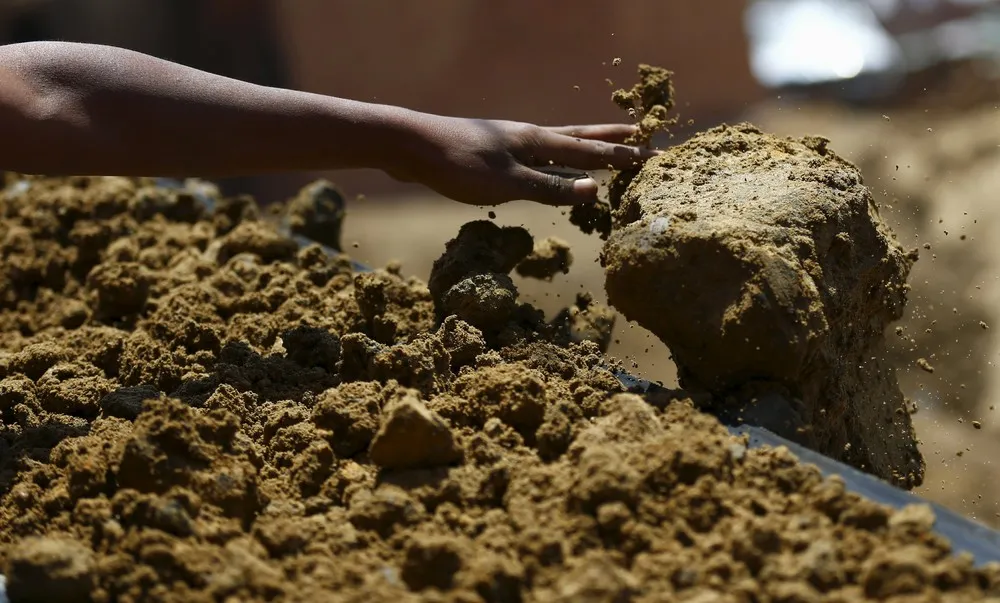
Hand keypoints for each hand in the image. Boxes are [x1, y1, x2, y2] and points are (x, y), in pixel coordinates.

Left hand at [387, 115, 658, 205]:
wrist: (410, 146)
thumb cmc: (458, 165)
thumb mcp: (508, 183)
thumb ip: (550, 188)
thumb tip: (596, 189)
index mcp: (539, 143)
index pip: (592, 151)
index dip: (624, 157)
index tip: (655, 156)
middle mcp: (530, 138)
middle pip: (580, 137)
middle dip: (612, 138)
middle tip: (641, 133)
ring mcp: (511, 143)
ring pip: (558, 144)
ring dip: (585, 145)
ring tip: (602, 143)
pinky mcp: (493, 153)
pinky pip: (537, 156)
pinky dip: (556, 160)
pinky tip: (548, 167)